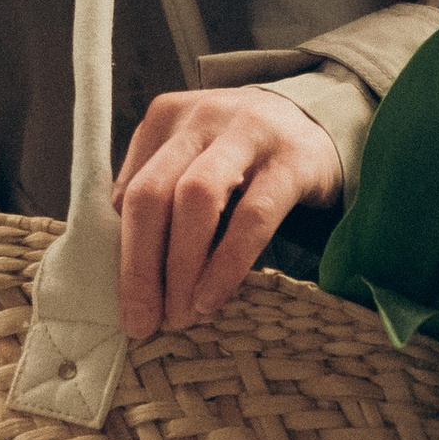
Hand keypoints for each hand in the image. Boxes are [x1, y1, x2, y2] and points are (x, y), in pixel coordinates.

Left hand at [112, 87, 342, 338]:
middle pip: (152, 194)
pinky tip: (214, 296)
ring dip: (182, 267)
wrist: (317, 125)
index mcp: (165, 119)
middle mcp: (201, 118)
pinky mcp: (291, 160)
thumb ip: (159, 200)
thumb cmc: (242, 158)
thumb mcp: (193, 162)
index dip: (122, 255)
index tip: (130, 305)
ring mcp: (247, 133)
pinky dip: (228, 262)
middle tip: (144, 321)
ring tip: (183, 314)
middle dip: (141, 267)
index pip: (128, 191)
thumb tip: (129, 273)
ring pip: (196, 198)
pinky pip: (253, 216)